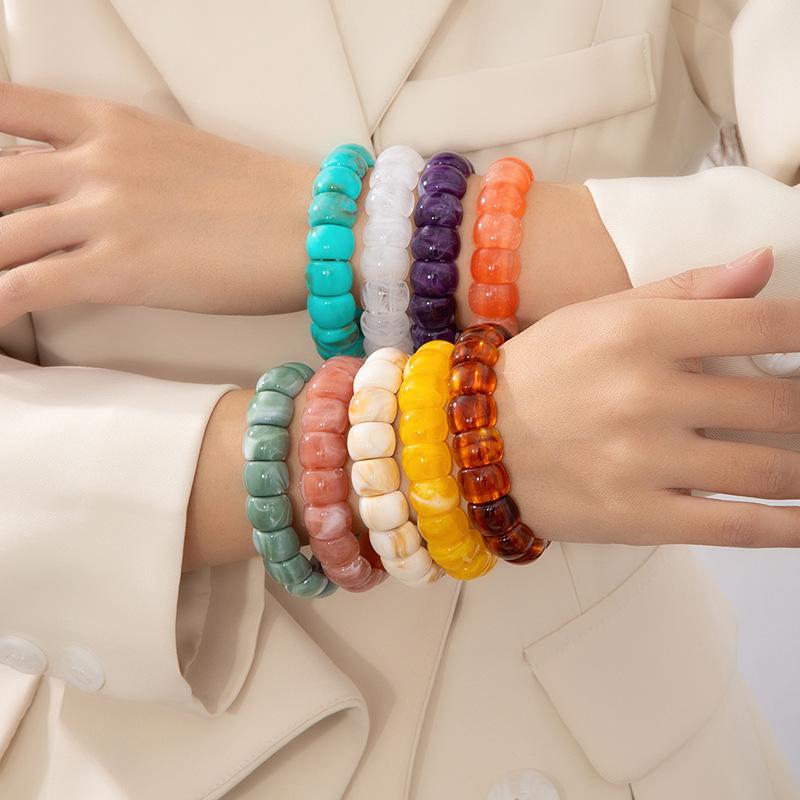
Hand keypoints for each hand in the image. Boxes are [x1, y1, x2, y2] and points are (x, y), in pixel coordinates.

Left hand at [0, 81, 314, 324]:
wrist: (318, 229)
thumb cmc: (262, 198)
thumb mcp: (175, 153)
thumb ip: (117, 160)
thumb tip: (80, 187)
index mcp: (108, 121)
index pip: (2, 104)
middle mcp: (95, 159)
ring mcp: (104, 213)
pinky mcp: (119, 269)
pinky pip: (25, 286)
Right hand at [497, 246, 799, 547]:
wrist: (466, 445)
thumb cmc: (538, 373)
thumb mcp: (599, 315)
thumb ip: (684, 290)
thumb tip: (763, 261)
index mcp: (639, 331)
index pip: (763, 323)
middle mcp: (646, 393)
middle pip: (780, 402)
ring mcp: (643, 460)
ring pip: (769, 468)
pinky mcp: (637, 515)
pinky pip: (736, 526)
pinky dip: (789, 526)